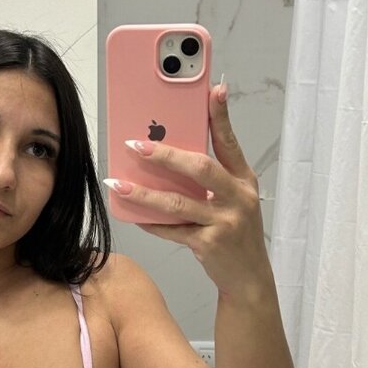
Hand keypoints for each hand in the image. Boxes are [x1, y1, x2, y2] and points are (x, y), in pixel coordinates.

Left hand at [107, 82, 270, 297]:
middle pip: (200, 168)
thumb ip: (212, 177)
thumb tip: (175, 152)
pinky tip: (133, 214)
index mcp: (244, 180)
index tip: (213, 90)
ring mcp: (225, 222)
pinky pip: (173, 230)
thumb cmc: (236, 232)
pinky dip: (151, 222)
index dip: (221, 116)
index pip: (230, 142)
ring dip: (145, 193)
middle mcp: (238, 198)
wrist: (249, 277)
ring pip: (179, 203)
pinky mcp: (209, 245)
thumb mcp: (234, 199)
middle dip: (166, 155)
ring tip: (119, 185)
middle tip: (136, 145)